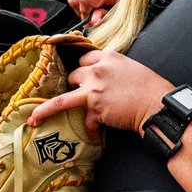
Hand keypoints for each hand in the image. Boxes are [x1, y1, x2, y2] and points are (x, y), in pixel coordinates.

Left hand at [28, 49, 173, 138]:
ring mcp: (94, 89)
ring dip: (46, 110)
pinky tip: (97, 134)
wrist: (157, 105)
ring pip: (63, 98)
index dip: (85, 67)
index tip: (83, 75)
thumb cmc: (151, 88)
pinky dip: (92, 129)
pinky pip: (86, 120)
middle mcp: (97, 70)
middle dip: (76, 86)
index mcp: (108, 57)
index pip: (85, 57)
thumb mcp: (131, 68)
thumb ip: (114, 69)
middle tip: (86, 96)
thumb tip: (104, 78)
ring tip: (33, 119)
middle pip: (74, 75)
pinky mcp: (96, 108)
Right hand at [64, 0, 126, 25]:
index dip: (85, 13)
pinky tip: (82, 0)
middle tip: (90, 15)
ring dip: (77, 3)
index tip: (90, 20)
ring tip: (89, 7)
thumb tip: (92, 20)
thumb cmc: (125, 4)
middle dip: (80, 9)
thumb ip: (104, 16)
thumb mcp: (117, 14)